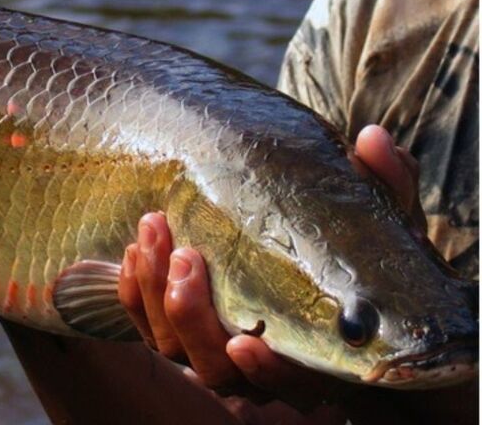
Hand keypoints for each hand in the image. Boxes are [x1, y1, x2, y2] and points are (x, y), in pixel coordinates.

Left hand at [117, 125, 427, 411]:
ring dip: (153, 293)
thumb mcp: (383, 222)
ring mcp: (213, 350)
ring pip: (171, 347)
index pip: (290, 383)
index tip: (245, 341)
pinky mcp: (179, 330)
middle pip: (213, 368)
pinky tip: (134, 249)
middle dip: (190, 315)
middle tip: (182, 254)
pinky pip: (145, 326)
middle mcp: (258, 366)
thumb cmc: (358, 257)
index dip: (265, 371)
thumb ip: (385, 188)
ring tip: (151, 231)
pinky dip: (134, 294)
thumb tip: (372, 138)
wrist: (313, 274)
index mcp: (316, 358)